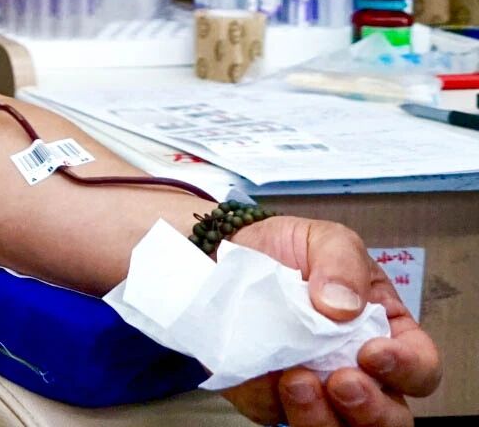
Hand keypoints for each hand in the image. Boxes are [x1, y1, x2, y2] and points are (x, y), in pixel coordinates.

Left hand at [221, 216, 441, 425]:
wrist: (227, 252)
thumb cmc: (290, 250)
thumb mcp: (326, 240)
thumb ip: (342, 262)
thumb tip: (341, 306)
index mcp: (385, 335)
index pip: (420, 370)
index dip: (407, 369)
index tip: (373, 353)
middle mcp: (357, 371)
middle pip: (388, 419)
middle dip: (370, 410)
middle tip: (341, 381)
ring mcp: (316, 391)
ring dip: (321, 417)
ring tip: (296, 380)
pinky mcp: (270, 399)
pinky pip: (279, 417)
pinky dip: (275, 404)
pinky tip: (264, 377)